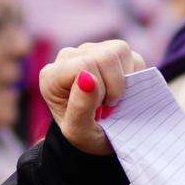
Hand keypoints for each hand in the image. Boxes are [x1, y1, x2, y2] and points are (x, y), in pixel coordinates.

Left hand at [38, 40, 144, 154]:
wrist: (98, 135)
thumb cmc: (84, 134)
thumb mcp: (79, 132)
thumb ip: (80, 107)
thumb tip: (87, 77)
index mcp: (52, 76)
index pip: (84, 65)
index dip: (99, 88)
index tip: (98, 107)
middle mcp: (67, 57)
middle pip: (103, 56)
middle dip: (112, 86)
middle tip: (105, 105)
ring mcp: (89, 50)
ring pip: (118, 49)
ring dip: (123, 80)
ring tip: (111, 97)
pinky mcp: (110, 50)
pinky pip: (133, 55)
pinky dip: (133, 76)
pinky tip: (121, 89)